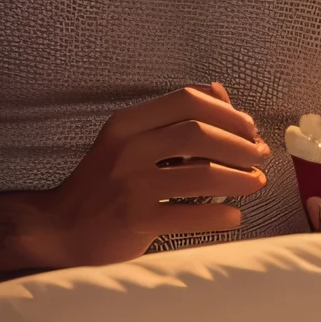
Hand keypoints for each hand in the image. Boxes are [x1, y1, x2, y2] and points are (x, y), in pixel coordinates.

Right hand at [21, 82, 269, 267]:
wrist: (59, 228)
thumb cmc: (108, 182)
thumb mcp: (132, 140)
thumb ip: (174, 118)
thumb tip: (223, 93)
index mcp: (128, 123)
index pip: (187, 100)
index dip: (227, 111)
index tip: (250, 128)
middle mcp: (127, 148)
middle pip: (198, 133)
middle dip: (240, 144)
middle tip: (261, 157)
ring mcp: (129, 185)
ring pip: (200, 174)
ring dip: (239, 178)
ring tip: (256, 183)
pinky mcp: (134, 220)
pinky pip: (188, 215)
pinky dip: (219, 215)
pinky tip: (233, 216)